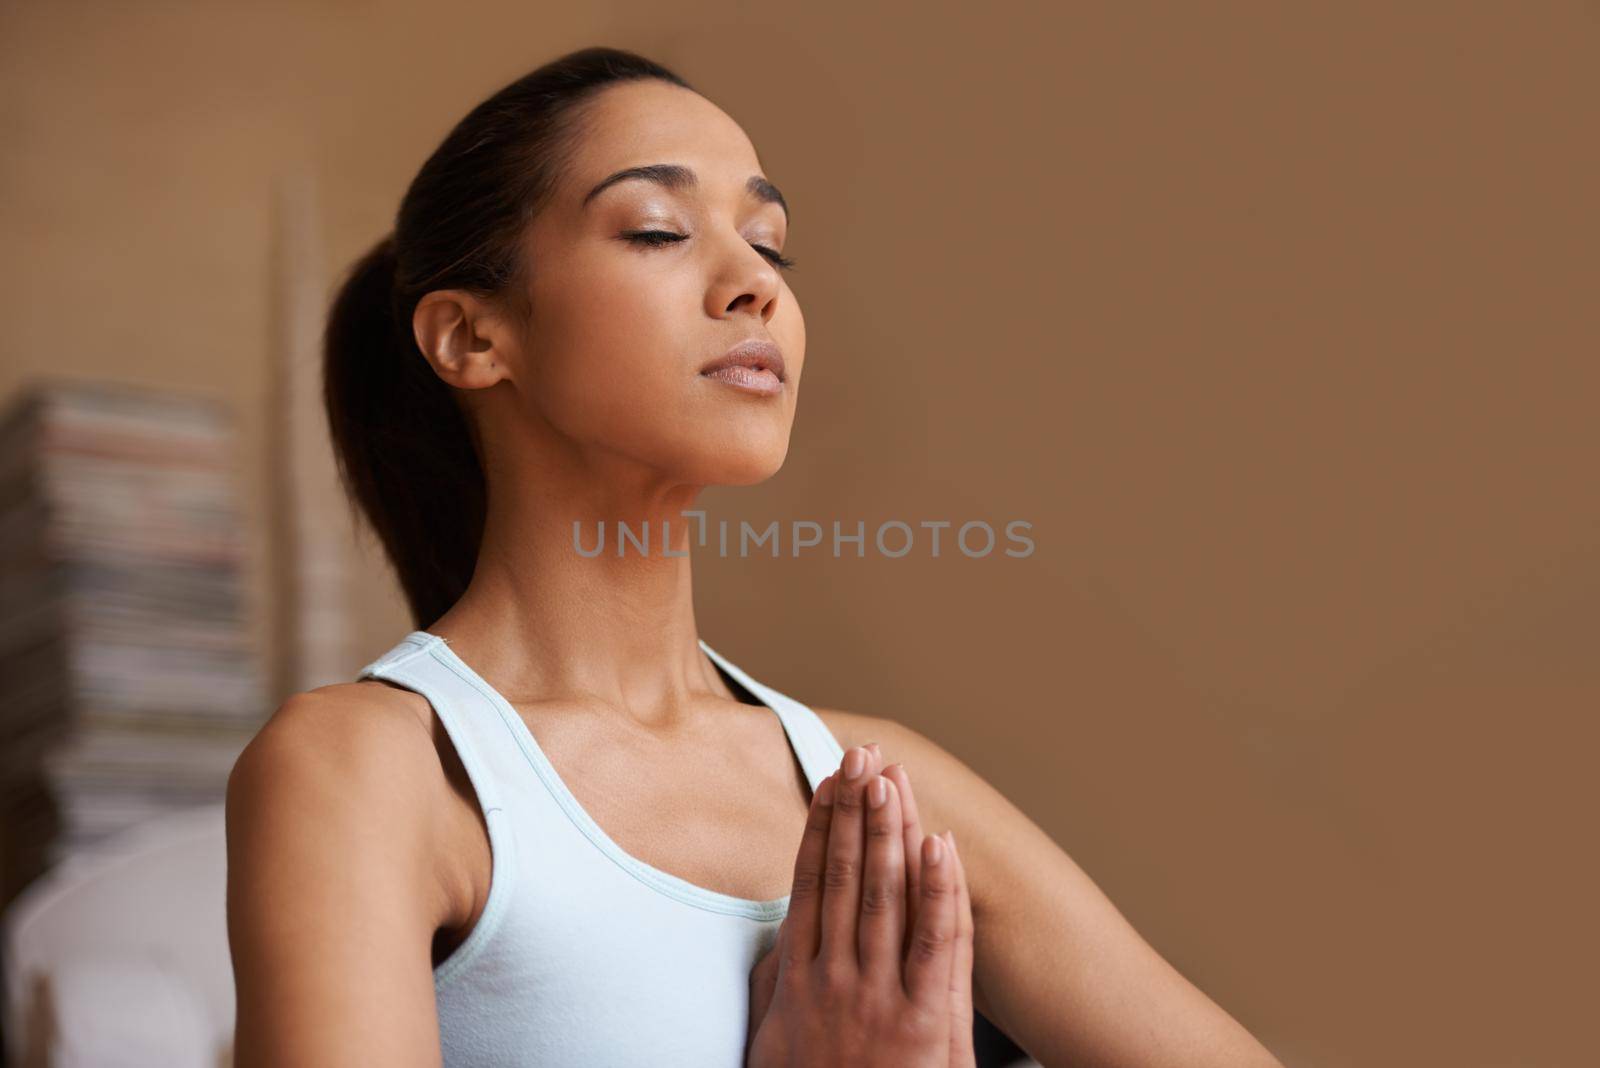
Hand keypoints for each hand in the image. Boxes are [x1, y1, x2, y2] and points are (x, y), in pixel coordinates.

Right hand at [745, 745, 976, 1066]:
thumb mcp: (770, 1045)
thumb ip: (776, 989)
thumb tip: (779, 938)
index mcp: (798, 981)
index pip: (811, 882)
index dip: (821, 825)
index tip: (829, 780)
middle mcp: (836, 979)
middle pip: (845, 875)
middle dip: (855, 809)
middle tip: (861, 752)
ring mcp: (880, 999)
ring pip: (886, 896)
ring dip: (890, 830)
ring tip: (893, 777)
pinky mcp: (925, 1025)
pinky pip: (936, 944)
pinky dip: (939, 891)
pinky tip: (939, 845)